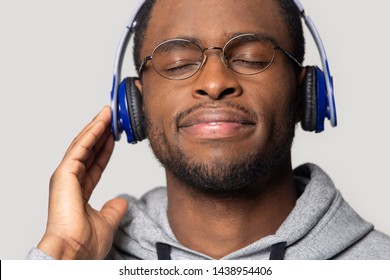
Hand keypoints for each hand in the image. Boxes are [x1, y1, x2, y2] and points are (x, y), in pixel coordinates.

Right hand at [37, 106, 127, 258]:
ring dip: (96, 127)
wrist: (75, 251)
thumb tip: (121, 202)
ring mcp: (66, 176)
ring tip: (108, 113)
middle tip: (111, 117)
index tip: (114, 136)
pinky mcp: (64, 173)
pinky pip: (81, 148)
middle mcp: (70, 182)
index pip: (94, 164)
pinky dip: (91, 133)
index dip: (104, 149)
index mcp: (78, 192)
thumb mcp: (107, 223)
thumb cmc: (85, 242)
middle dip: (100, 133)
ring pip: (83, 145)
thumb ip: (113, 211)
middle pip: (87, 151)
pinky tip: (101, 121)